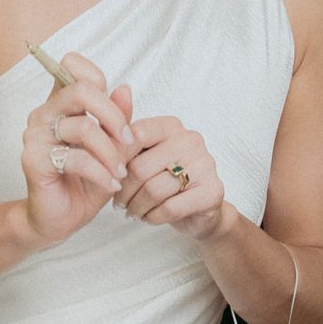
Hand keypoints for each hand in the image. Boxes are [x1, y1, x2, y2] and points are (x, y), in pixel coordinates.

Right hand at [19, 52, 133, 247]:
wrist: (60, 218)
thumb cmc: (85, 181)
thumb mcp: (112, 148)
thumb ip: (118, 119)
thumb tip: (125, 88)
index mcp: (61, 104)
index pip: (71, 65)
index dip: (96, 76)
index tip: (118, 110)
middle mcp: (44, 113)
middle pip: (80, 90)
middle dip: (113, 116)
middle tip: (129, 140)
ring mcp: (35, 135)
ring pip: (83, 127)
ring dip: (110, 153)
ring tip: (120, 172)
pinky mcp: (33, 160)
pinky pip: (75, 158)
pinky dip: (100, 173)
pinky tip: (110, 185)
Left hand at [115, 116, 230, 240]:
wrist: (198, 211)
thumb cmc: (163, 179)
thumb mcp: (141, 156)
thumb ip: (123, 137)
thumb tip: (110, 105)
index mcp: (171, 126)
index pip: (134, 136)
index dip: (115, 161)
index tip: (110, 178)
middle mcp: (191, 140)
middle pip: (140, 168)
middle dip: (123, 191)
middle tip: (118, 203)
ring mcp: (205, 164)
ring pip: (153, 190)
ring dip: (136, 207)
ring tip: (132, 212)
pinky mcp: (212, 191)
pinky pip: (170, 208)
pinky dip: (153, 217)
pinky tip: (149, 217)